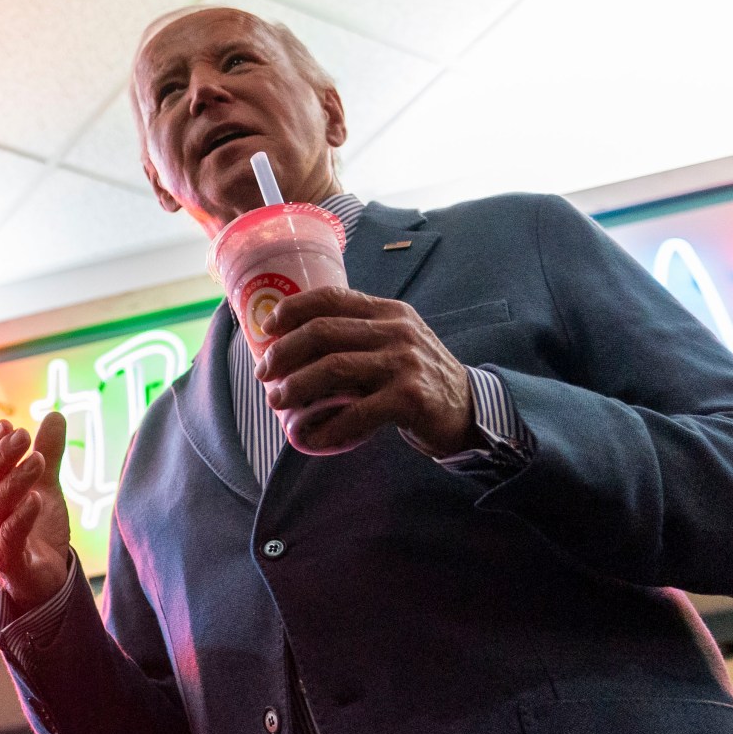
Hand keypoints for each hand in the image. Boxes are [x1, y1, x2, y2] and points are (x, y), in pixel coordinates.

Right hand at [0, 414, 72, 613]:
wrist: (44, 579)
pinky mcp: (8, 561)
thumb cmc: (37, 530)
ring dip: (16, 481)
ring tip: (38, 461)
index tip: (6, 425)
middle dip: (2, 456)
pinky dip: (21, 517)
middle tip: (22, 435)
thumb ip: (48, 453)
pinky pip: (9, 536)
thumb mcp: (46, 486)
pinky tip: (36, 500)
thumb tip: (54, 413)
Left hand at [256, 286, 474, 456]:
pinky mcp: (410, 398)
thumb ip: (357, 338)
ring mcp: (405, 363)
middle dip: (283, 352)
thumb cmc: (417, 379)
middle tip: (263, 374)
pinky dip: (327, 427)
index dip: (292, 309)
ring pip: (333, 368)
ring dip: (296, 386)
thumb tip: (290, 348)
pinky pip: (356, 412)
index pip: (331, 297)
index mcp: (388, 312)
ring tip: (276, 401)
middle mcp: (397, 331)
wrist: (469, 411)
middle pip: (324, 332)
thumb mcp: (393, 345)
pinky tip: (310, 436)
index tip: (266, 328)